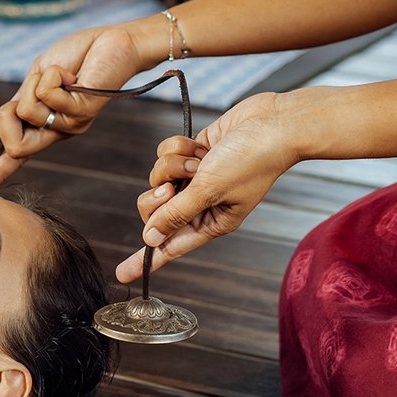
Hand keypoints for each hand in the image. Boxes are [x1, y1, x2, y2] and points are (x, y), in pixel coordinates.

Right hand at [0, 23, 146, 194]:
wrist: (112, 41)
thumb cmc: (77, 55)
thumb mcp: (37, 76)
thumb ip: (24, 98)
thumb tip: (13, 116)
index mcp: (44, 124)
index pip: (15, 156)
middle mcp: (57, 131)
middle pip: (13, 146)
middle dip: (7, 115)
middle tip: (33, 86)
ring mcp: (70, 126)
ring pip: (27, 111)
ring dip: (36, 81)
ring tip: (61, 73)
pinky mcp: (82, 113)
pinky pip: (47, 94)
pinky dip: (53, 74)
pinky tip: (73, 74)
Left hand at [115, 92, 299, 282]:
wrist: (273, 123)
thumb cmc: (252, 160)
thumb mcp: (210, 191)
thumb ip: (177, 214)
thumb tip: (151, 237)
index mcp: (211, 222)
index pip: (171, 246)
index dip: (145, 259)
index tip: (122, 273)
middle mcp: (201, 202)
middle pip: (155, 210)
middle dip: (158, 197)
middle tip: (171, 189)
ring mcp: (196, 177)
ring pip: (158, 177)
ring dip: (173, 165)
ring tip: (199, 160)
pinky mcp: (193, 153)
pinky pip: (166, 154)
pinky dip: (179, 147)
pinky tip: (200, 146)